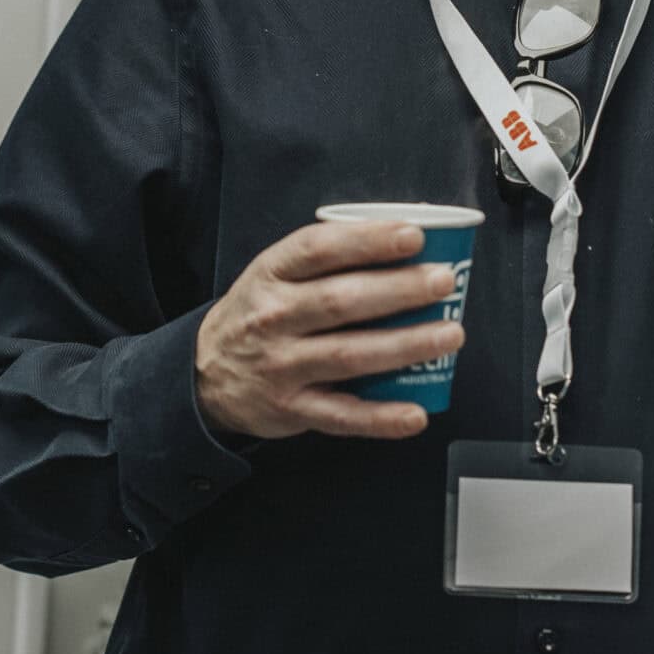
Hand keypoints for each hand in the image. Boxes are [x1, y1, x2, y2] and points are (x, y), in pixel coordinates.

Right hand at [194, 219, 462, 440]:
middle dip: (399, 291)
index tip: (413, 236)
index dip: (368, 241)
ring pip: (350, 355)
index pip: (318, 249)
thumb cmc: (257, 314)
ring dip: (405, 346)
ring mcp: (282, 366)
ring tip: (449, 335)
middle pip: (341, 301)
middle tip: (443, 282)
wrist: (203, 374)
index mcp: (272, 274)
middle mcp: (274, 318)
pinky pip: (343, 416)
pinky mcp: (292, 409)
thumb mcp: (273, 274)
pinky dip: (381, 418)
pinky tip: (416, 412)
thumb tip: (406, 240)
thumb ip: (326, 258)